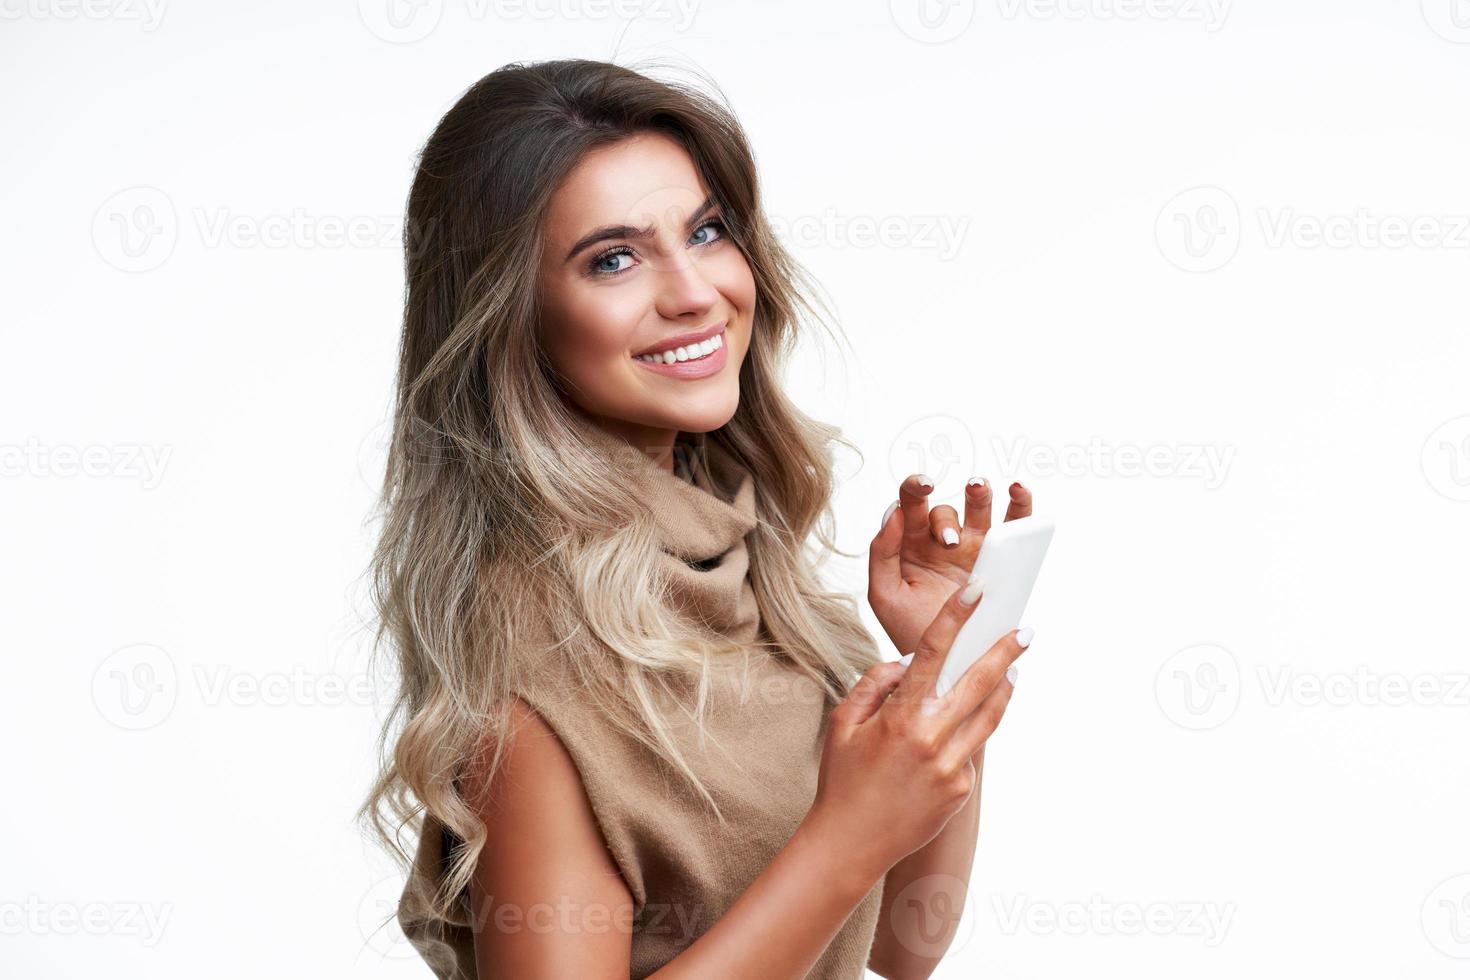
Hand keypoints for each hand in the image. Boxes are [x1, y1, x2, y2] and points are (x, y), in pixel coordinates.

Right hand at [808, 575, 1029, 878]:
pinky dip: (964, 737)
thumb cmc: (842, 778)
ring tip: (1014, 672)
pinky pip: (969, 752)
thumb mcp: (843, 724)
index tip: (976, 591)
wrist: (851, 842)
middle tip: (1026, 631)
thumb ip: (874, 685)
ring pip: (988, 718)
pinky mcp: (961, 789)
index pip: (933, 653)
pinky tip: (949, 740)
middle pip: (979, 682)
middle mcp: (932, 738)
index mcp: (901, 716)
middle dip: (1005, 652)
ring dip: (1003, 691)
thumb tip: (906, 664)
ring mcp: (952, 767)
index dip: (955, 617)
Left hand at [868, 473, 1033, 655]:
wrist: (944, 662)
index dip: (915, 488)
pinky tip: (1018, 490)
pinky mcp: (1000, 560)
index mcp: (910, 543)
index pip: (910, 505)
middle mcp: (941, 541)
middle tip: (949, 542)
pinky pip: (1013, 526)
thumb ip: (882, 552)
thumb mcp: (884, 593)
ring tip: (978, 489)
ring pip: (978, 509)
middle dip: (946, 519)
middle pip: (945, 510)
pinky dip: (1020, 505)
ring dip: (979, 494)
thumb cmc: (908, 628)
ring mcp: (972, 548)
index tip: (923, 485)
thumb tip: (892, 511)